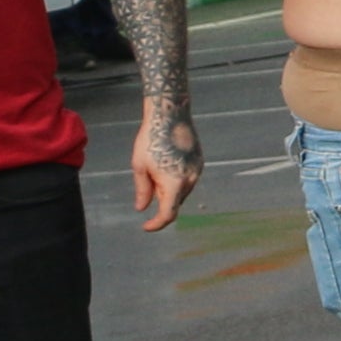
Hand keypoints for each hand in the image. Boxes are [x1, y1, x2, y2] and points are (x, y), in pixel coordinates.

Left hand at [128, 102, 202, 230]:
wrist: (170, 114)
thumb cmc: (151, 139)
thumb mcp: (140, 166)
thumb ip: (143, 190)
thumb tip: (142, 208)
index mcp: (174, 184)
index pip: (168, 214)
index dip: (156, 224)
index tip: (146, 226)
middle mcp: (190, 180)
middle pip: (175, 202)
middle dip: (160, 199)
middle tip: (147, 180)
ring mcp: (197, 170)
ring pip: (182, 191)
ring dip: (169, 189)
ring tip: (156, 166)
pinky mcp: (200, 162)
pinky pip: (188, 179)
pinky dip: (177, 179)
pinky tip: (167, 161)